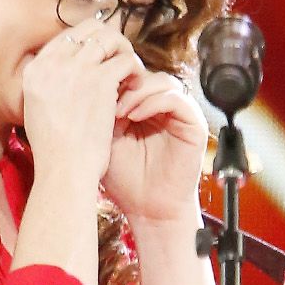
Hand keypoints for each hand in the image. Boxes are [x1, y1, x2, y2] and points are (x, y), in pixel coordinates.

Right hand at [19, 25, 137, 192]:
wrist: (64, 171)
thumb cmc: (55, 152)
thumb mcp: (38, 111)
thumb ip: (50, 86)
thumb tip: (69, 73)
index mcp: (35, 70)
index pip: (66, 37)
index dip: (89, 43)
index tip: (102, 58)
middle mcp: (53, 62)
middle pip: (89, 29)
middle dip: (110, 40)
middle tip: (121, 60)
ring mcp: (76, 68)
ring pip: (110, 38)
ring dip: (125, 52)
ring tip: (131, 72)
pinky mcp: (100, 80)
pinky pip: (126, 59)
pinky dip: (135, 70)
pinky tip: (136, 85)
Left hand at [103, 59, 209, 231]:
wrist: (148, 211)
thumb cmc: (126, 181)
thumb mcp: (105, 139)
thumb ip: (102, 111)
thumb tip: (90, 81)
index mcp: (144, 108)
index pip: (131, 77)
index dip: (113, 78)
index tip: (92, 90)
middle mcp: (163, 108)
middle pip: (147, 74)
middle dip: (124, 81)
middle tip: (103, 96)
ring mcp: (180, 115)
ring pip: (162, 81)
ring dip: (138, 91)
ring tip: (118, 110)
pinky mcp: (194, 125)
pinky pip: (177, 100)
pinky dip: (154, 102)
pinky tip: (134, 116)